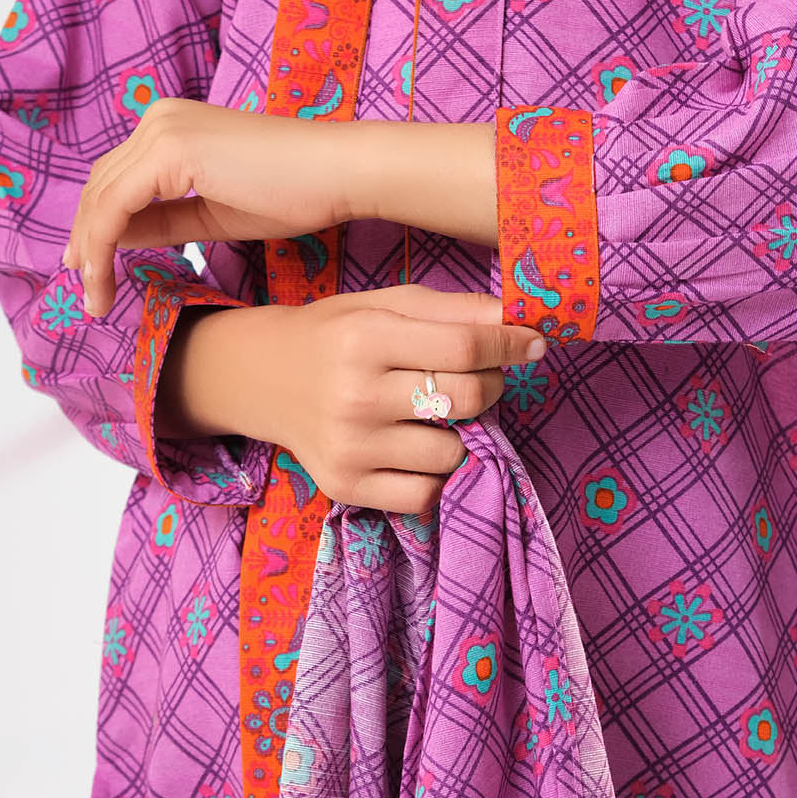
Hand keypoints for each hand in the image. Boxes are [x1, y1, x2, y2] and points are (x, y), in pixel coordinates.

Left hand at [62, 98, 347, 315]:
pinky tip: (104, 275)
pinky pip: (116, 205)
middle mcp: (159, 119)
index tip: (93, 271)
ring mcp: (162, 130)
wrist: (336, 173)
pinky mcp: (169, 150)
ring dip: (91, 251)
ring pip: (101, 197)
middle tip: (87, 291)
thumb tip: (116, 238)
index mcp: (172, 127)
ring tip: (94, 295)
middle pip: (100, 186)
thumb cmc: (294, 191)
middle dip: (87, 242)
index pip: (118, 180)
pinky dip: (102, 244)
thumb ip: (164, 221)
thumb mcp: (213, 215)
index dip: (98, 228)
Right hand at [158, 284, 545, 514]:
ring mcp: (350, 447)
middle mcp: (355, 395)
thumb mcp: (386, 304)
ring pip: (453, 452)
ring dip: (460, 432)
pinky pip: (424, 493)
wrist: (261, 378)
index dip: (511, 343)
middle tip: (477, 376)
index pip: (465, 346)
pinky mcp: (346, 486)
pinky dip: (434, 473)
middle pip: (467, 399)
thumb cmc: (337, 334)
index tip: (534, 342)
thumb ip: (454, 309)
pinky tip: (416, 447)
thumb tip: (522, 321)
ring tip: (433, 413)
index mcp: (365, 338)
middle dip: (491, 385)